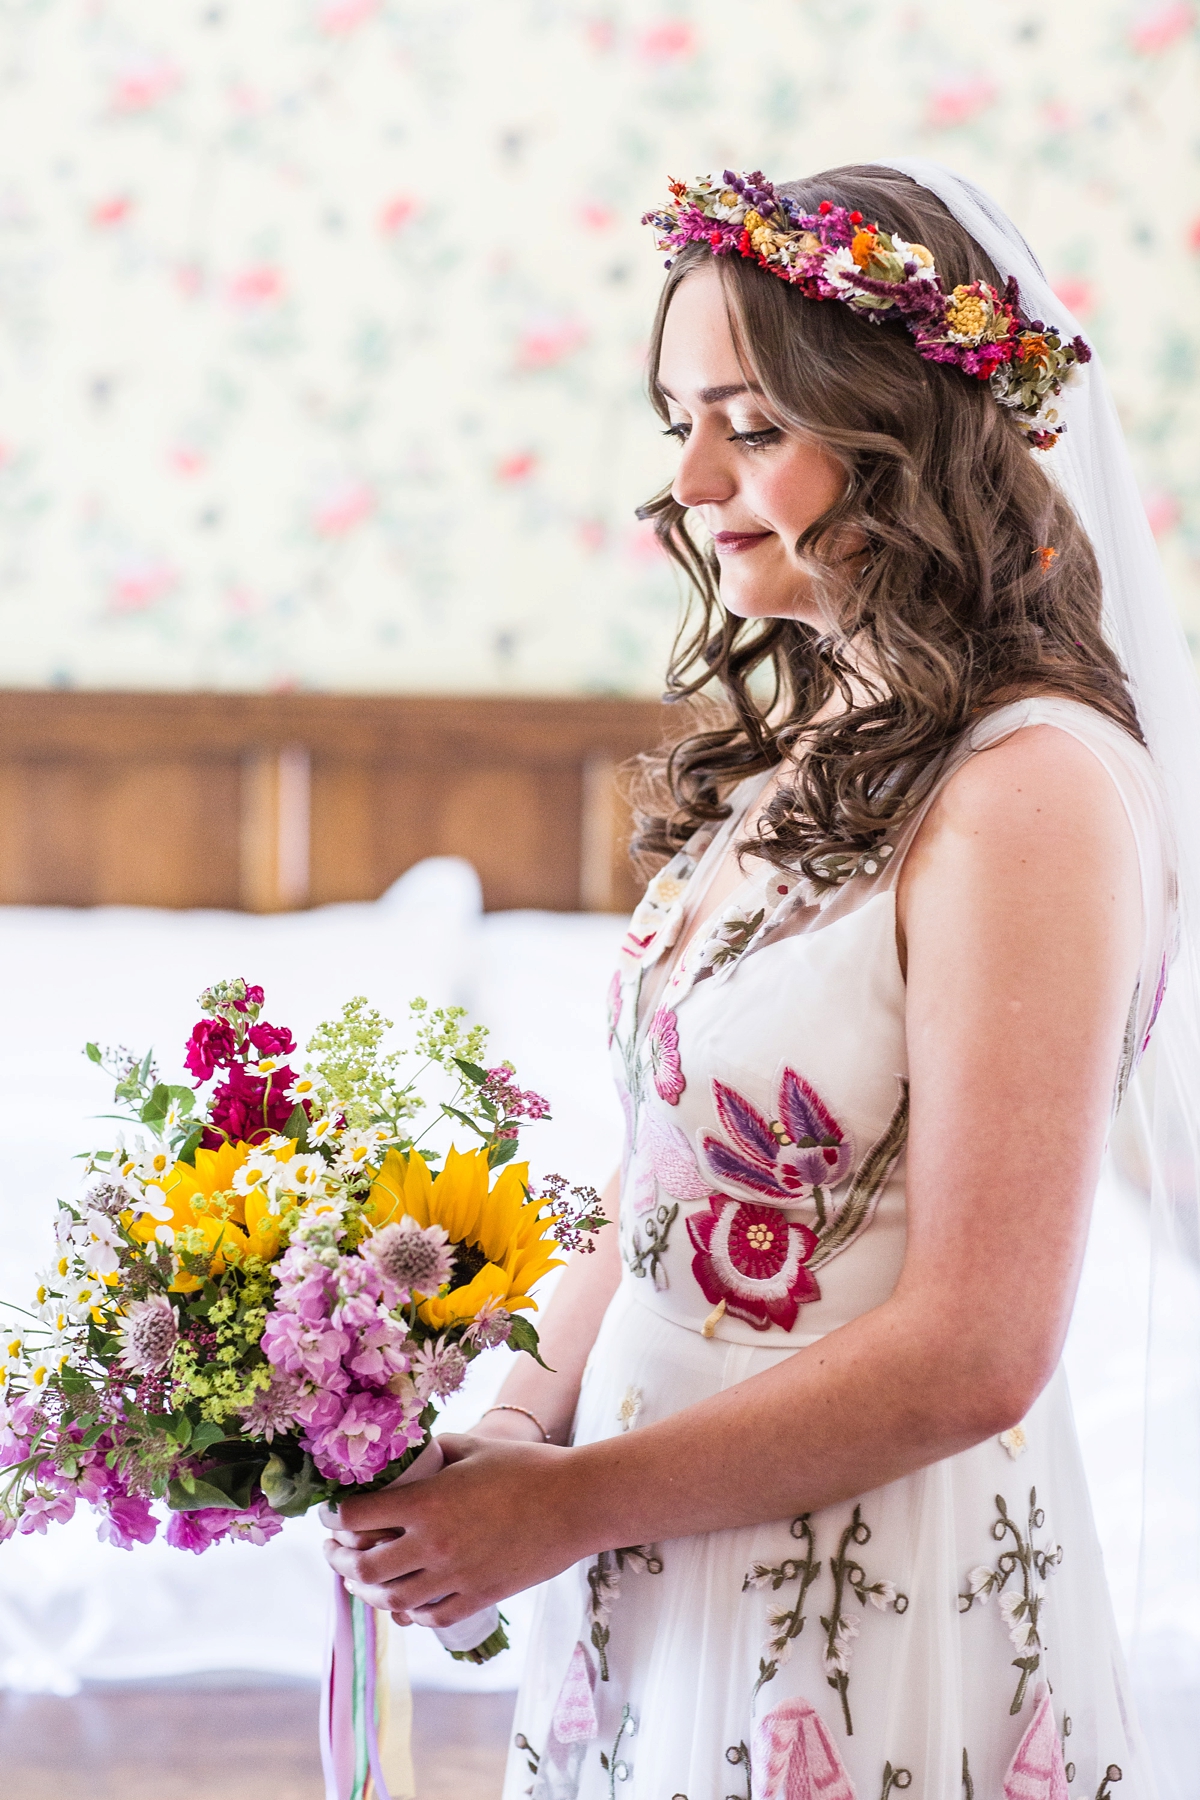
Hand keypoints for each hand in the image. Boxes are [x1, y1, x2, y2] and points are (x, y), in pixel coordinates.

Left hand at [321, 1432, 588, 1626]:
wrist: (576, 1504)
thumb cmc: (527, 1466)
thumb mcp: (473, 1446)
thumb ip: (433, 1451)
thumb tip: (405, 1454)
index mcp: (428, 1503)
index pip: (358, 1517)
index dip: (334, 1517)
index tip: (330, 1514)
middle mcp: (434, 1545)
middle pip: (365, 1569)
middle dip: (340, 1562)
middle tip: (334, 1552)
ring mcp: (456, 1577)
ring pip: (393, 1600)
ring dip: (368, 1592)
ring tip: (360, 1581)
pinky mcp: (479, 1597)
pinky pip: (431, 1616)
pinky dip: (409, 1612)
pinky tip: (405, 1600)